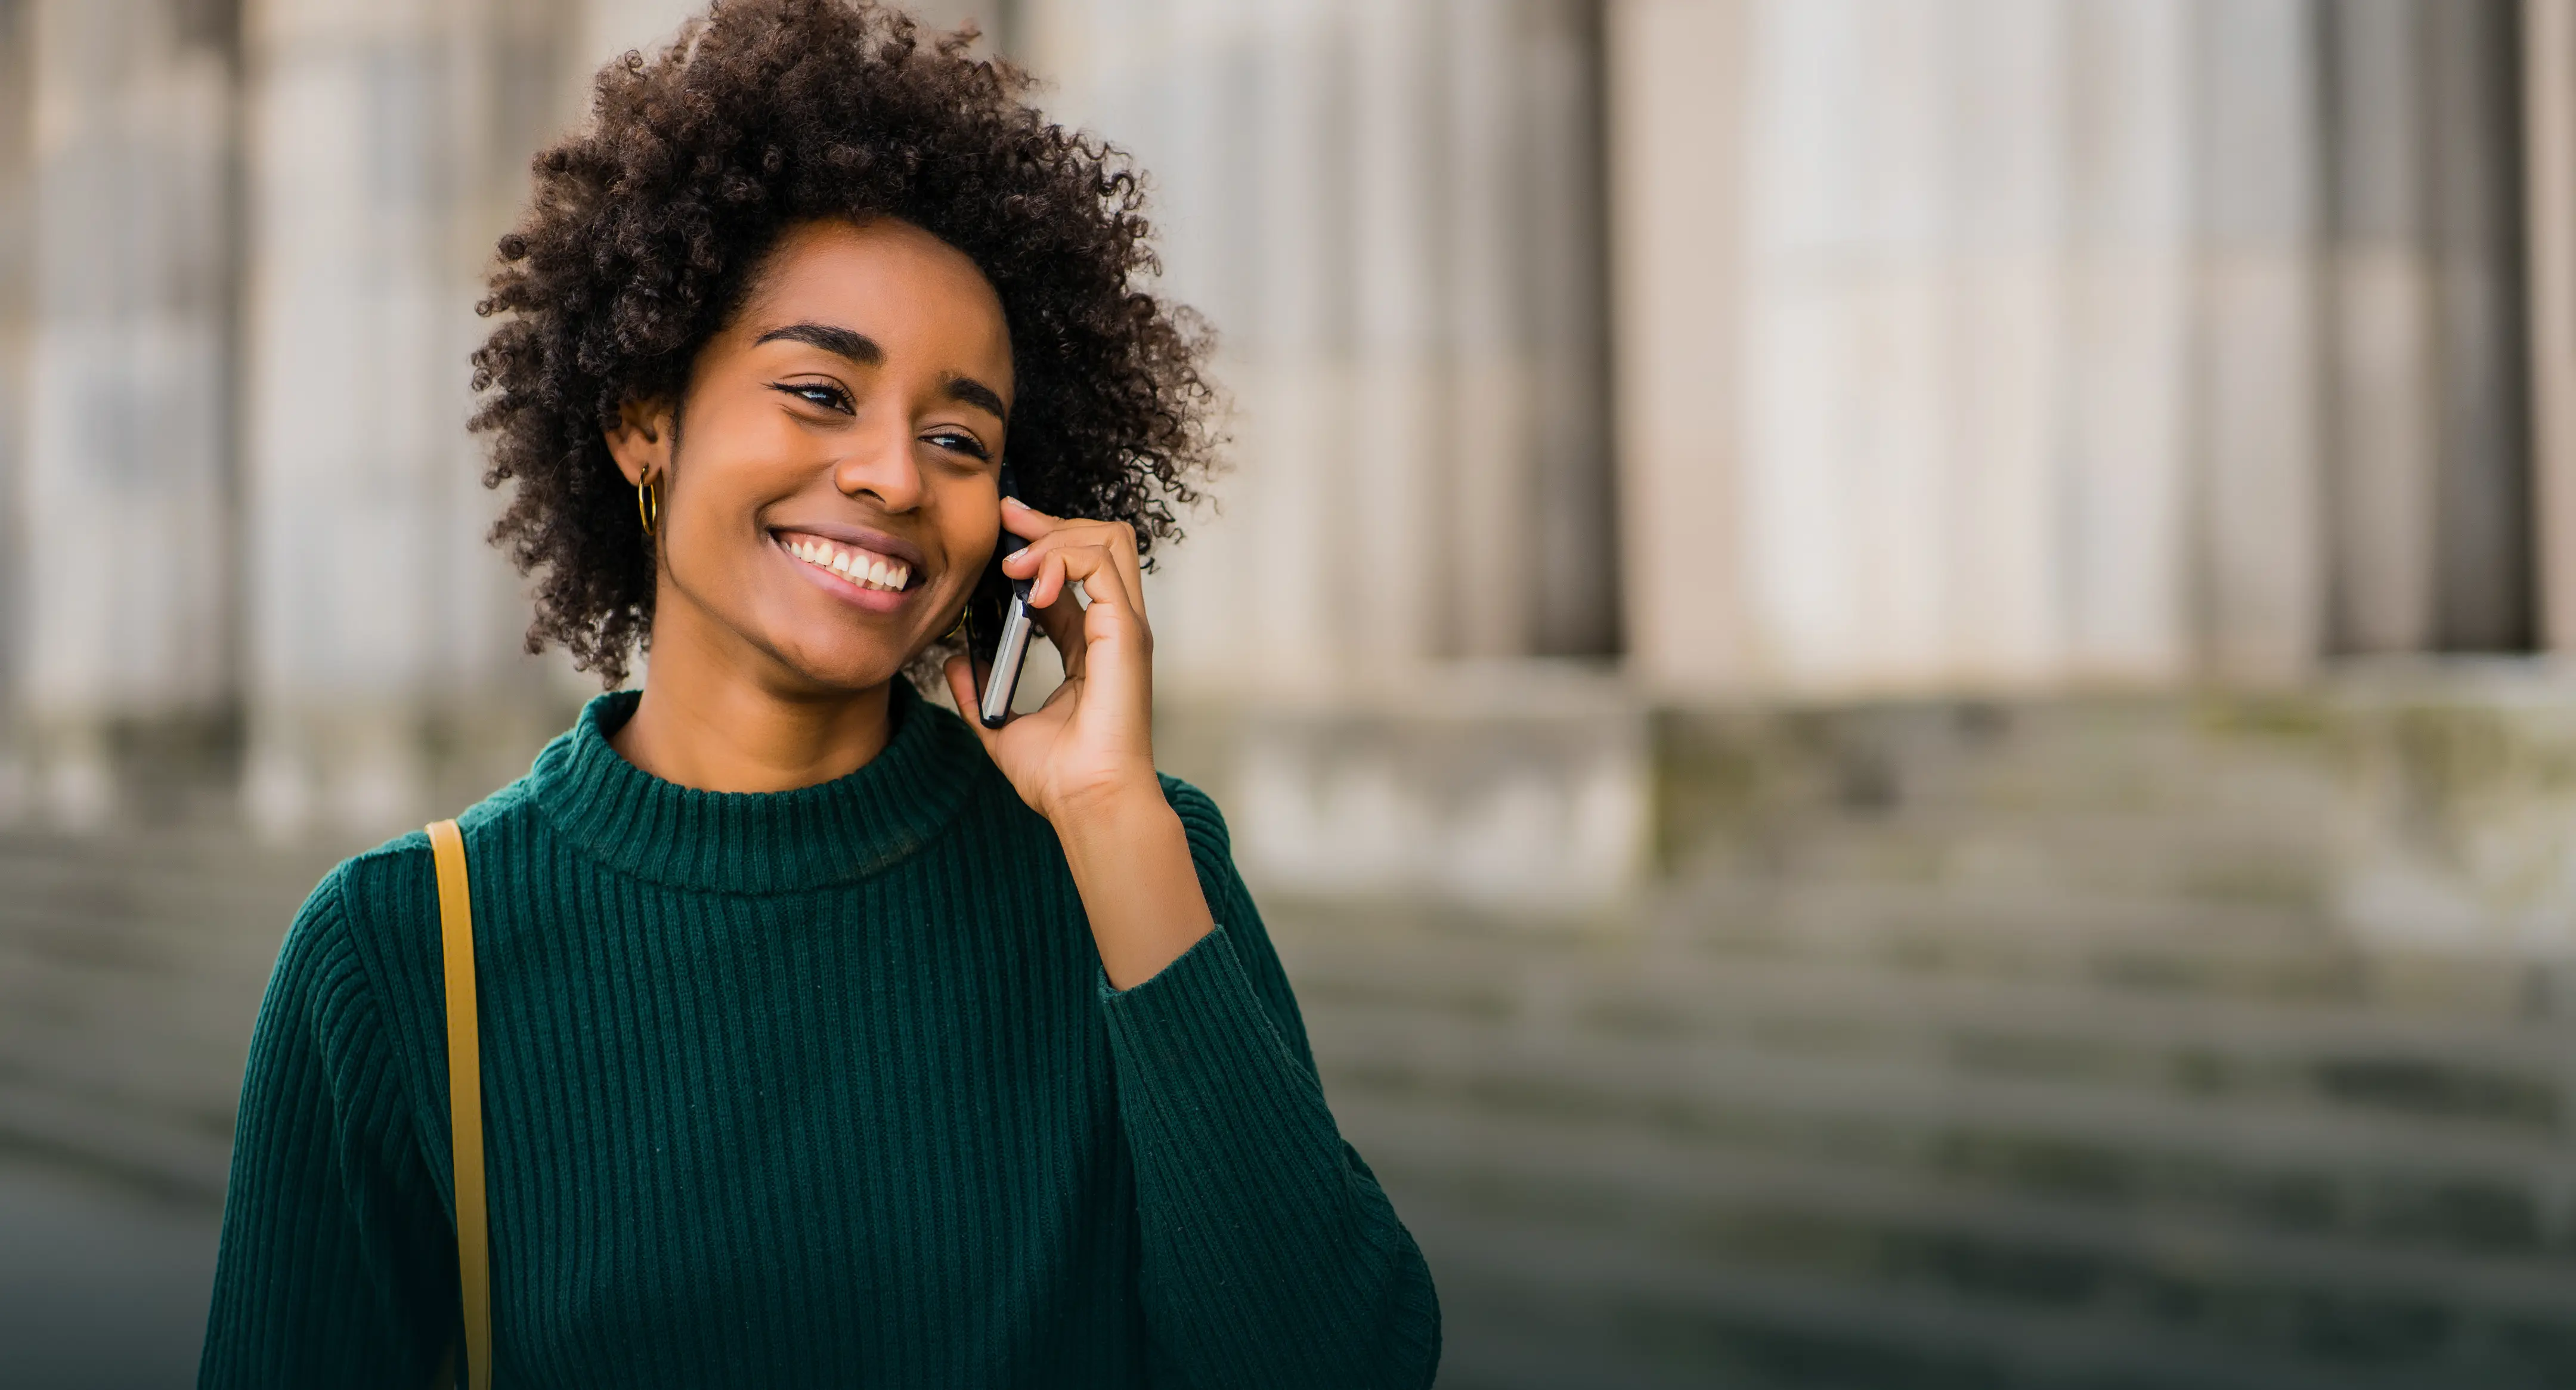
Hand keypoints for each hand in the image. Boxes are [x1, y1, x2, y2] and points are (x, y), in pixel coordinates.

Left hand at [943, 499, 1211, 987]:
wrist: (1085, 802)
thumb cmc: (1059, 777)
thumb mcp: (1003, 725)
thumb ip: (980, 691)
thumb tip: (955, 663)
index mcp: (1091, 645)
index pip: (1076, 570)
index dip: (1041, 542)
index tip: (1003, 528)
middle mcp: (1114, 628)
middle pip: (1101, 539)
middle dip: (1052, 520)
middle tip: (1008, 518)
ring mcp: (1125, 627)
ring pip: (1109, 539)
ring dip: (1056, 536)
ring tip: (1015, 564)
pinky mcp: (1127, 632)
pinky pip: (1101, 564)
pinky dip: (1064, 558)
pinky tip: (1031, 583)